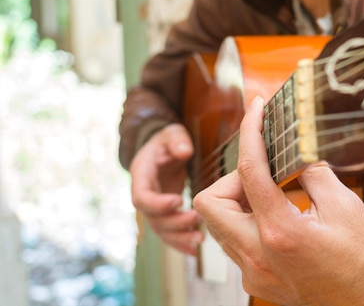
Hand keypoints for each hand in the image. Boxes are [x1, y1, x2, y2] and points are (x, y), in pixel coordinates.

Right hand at [130, 123, 203, 254]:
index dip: (157, 203)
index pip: (142, 197)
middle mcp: (144, 194)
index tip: (178, 201)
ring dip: (178, 238)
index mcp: (141, 175)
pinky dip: (180, 243)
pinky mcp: (164, 213)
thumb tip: (185, 152)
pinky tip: (194, 251)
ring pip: (161, 230)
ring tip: (199, 240)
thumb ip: (177, 140)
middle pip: (153, 218)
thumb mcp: (171, 133)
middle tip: (196, 220)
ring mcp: (153, 207)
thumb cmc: (167, 140)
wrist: (162, 149)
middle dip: (174, 223)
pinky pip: (168, 232)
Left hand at [193, 97, 363, 305]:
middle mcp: (257, 255)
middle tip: (260, 173)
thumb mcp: (346, 207)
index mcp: (281, 232)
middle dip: (229, 179)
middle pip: (208, 202)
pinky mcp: (253, 281)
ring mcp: (251, 272)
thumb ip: (314, 173)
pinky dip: (247, 224)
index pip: (250, 171)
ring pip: (217, 224)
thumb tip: (297, 151)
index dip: (249, 132)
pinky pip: (233, 243)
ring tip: (269, 194)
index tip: (254, 111)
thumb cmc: (361, 259)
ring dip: (236, 202)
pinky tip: (275, 220)